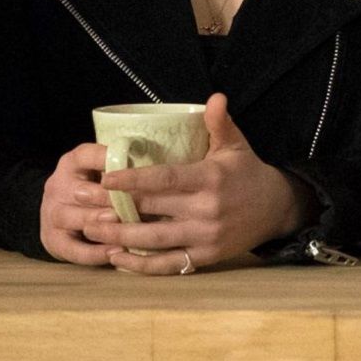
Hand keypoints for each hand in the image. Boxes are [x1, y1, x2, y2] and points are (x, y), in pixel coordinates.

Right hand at [38, 142, 119, 264]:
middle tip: (127, 203)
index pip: (86, 155)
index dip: (106, 160)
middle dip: (102, 197)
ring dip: (94, 221)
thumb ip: (121, 174)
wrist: (60, 216)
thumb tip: (154, 175)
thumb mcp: (101, 174)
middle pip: (77, 190)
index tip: (130, 166)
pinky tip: (115, 253)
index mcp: (73, 164)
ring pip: (68, 217)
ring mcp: (52, 214)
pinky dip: (94, 253)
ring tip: (120, 226)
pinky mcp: (53, 240)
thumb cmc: (93, 191)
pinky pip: (72, 249)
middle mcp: (58, 186)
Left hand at [86, 93, 311, 275]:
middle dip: (115, 208)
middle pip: (152, 210)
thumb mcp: (236, 145)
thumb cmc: (247, 173)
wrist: (277, 210)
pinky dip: (140, 265)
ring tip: (91, 229)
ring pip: (154, 241)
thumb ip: (220, 123)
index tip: (105, 177)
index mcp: (210, 179)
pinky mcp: (205, 257)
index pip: (164, 179)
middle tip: (83, 203)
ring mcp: (205, 237)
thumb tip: (214, 96)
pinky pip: (168, 264)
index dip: (133, 179)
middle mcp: (206, 210)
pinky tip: (116, 256)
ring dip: (120, 237)